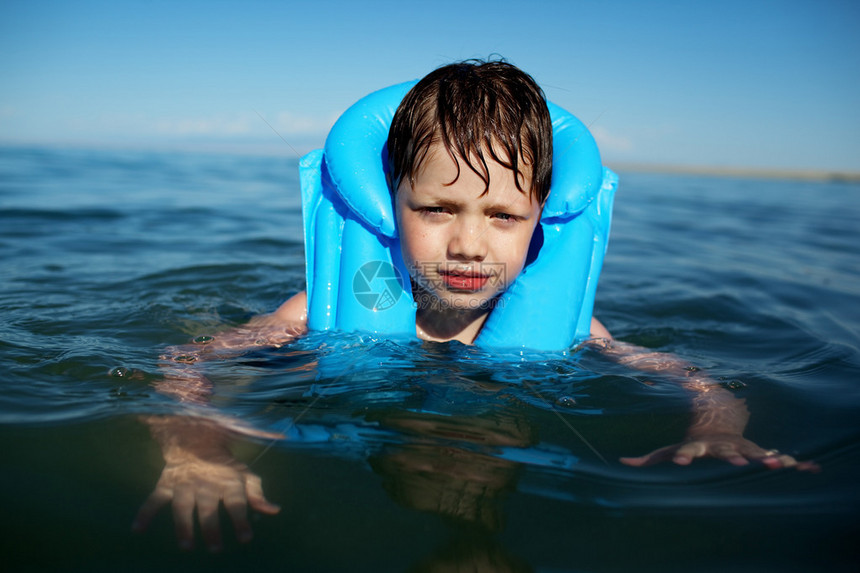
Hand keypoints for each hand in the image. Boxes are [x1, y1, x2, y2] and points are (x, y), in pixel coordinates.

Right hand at [133, 450, 279, 551]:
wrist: (196, 438)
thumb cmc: (225, 464)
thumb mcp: (245, 474)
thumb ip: (257, 493)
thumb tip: (274, 510)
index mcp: (228, 482)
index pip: (237, 502)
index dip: (241, 520)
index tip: (245, 538)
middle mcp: (206, 484)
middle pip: (208, 508)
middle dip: (212, 528)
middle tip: (216, 549)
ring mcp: (184, 484)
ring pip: (182, 507)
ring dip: (183, 526)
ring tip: (186, 546)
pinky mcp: (166, 484)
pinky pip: (154, 499)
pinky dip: (145, 512)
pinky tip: (137, 529)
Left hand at [620, 433, 818, 470]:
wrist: (719, 414)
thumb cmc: (693, 441)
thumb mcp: (670, 448)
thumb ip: (649, 458)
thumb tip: (623, 464)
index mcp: (698, 446)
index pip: (689, 451)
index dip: (684, 456)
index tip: (682, 463)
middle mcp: (721, 446)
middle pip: (726, 452)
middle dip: (734, 457)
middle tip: (740, 462)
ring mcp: (741, 446)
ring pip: (755, 452)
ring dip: (768, 458)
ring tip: (782, 464)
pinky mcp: (757, 450)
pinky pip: (777, 457)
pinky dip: (795, 463)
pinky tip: (812, 469)